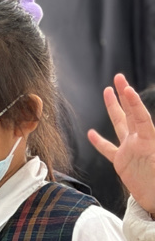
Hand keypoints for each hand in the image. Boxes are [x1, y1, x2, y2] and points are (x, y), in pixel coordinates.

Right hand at [88, 74, 154, 215]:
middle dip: (125, 96)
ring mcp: (129, 150)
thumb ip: (154, 146)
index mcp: (150, 140)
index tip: (127, 89)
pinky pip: (108, 149)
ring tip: (108, 92)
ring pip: (119, 124)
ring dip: (113, 108)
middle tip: (119, 78)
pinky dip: (99, 142)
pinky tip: (91, 133)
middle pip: (130, 114)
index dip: (134, 103)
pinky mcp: (121, 162)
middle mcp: (139, 141)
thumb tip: (147, 137)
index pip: (141, 117)